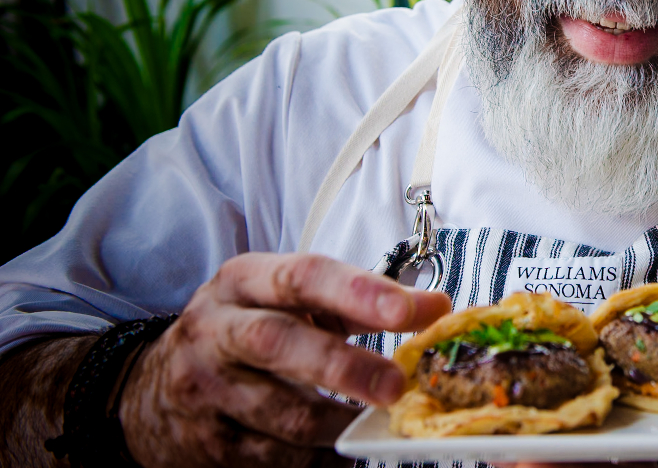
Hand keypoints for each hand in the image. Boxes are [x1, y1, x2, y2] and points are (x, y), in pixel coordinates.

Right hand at [118, 252, 450, 467]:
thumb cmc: (244, 332)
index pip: (304, 276)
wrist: (152, 393)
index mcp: (243, 281)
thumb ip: (356, 302)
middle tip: (396, 385)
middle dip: (344, 366)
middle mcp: (216, 329)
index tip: (411, 309)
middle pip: (279, 343)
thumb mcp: (285, 302)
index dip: (360, 292)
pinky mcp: (210, 442)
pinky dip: (319, 456)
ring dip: (339, 423)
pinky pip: (276, 457)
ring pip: (282, 413)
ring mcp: (205, 388)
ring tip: (373, 422)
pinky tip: (340, 447)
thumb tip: (436, 307)